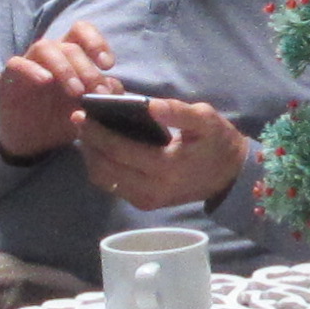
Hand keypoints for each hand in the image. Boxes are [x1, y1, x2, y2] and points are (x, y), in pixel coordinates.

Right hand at [0, 20, 119, 160]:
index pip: (82, 32)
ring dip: (64, 68)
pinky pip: (17, 64)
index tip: (108, 65)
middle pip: (69, 44)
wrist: (31, 142)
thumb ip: (102, 97)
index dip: (96, 42)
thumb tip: (114, 87)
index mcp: (70, 56)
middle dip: (86, 67)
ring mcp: (28, 64)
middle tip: (95, 90)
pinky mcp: (8, 78)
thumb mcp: (87, 111)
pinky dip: (32, 70)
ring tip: (76, 92)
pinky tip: (45, 82)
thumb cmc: (61, 119)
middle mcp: (50, 55)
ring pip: (44, 47)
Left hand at [80, 96, 249, 212]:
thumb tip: (150, 105)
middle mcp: (152, 190)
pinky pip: (113, 187)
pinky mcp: (145, 204)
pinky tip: (100, 150)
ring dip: (91, 158)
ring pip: (105, 181)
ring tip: (86, 135)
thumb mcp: (205, 120)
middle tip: (78, 121)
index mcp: (166, 168)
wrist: (231, 176)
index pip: (120, 150)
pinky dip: (102, 169)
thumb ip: (178, 112)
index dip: (97, 133)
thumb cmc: (218, 142)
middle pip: (105, 168)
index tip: (81, 115)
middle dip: (88, 144)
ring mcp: (147, 201)